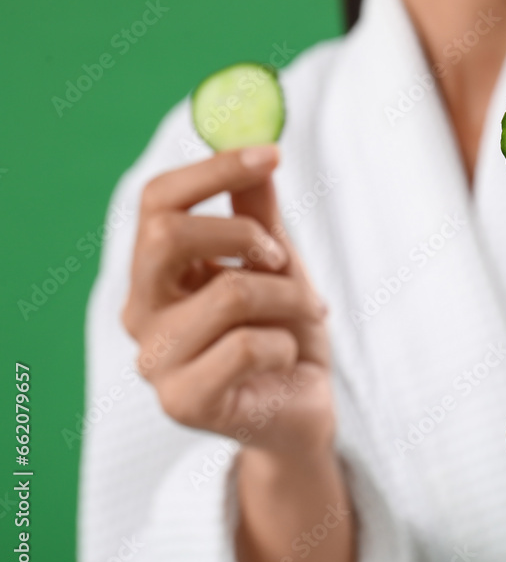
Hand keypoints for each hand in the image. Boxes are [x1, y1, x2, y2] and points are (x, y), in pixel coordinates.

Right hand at [121, 144, 333, 459]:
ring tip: (306, 314)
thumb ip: (259, 214)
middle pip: (166, 235)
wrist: (304, 409)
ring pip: (229, 292)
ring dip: (290, 296)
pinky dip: (285, 343)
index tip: (271, 153)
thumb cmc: (285, 333)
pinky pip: (247, 345)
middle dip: (244, 233)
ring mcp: (155, 361)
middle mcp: (141, 314)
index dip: (213, 170)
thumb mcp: (278, 265)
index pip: (157, 203)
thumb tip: (258, 151)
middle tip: (282, 256)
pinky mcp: (183, 402)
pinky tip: (285, 360)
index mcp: (157, 274)